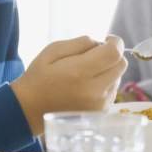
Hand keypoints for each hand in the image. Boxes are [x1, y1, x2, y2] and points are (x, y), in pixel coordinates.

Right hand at [11, 35, 126, 133]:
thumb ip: (79, 43)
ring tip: (88, 72)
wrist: (29, 111)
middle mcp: (94, 90)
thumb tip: (100, 43)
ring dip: (109, 70)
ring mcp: (99, 104)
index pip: (114, 53)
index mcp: (80, 72)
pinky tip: (87, 86)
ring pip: (118, 77)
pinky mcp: (101, 113)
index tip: (108, 39)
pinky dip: (105, 83)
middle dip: (113, 55)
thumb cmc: (38, 78)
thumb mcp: (52, 51)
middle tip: (96, 54)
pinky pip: (112, 91)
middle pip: (121, 64)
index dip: (115, 42)